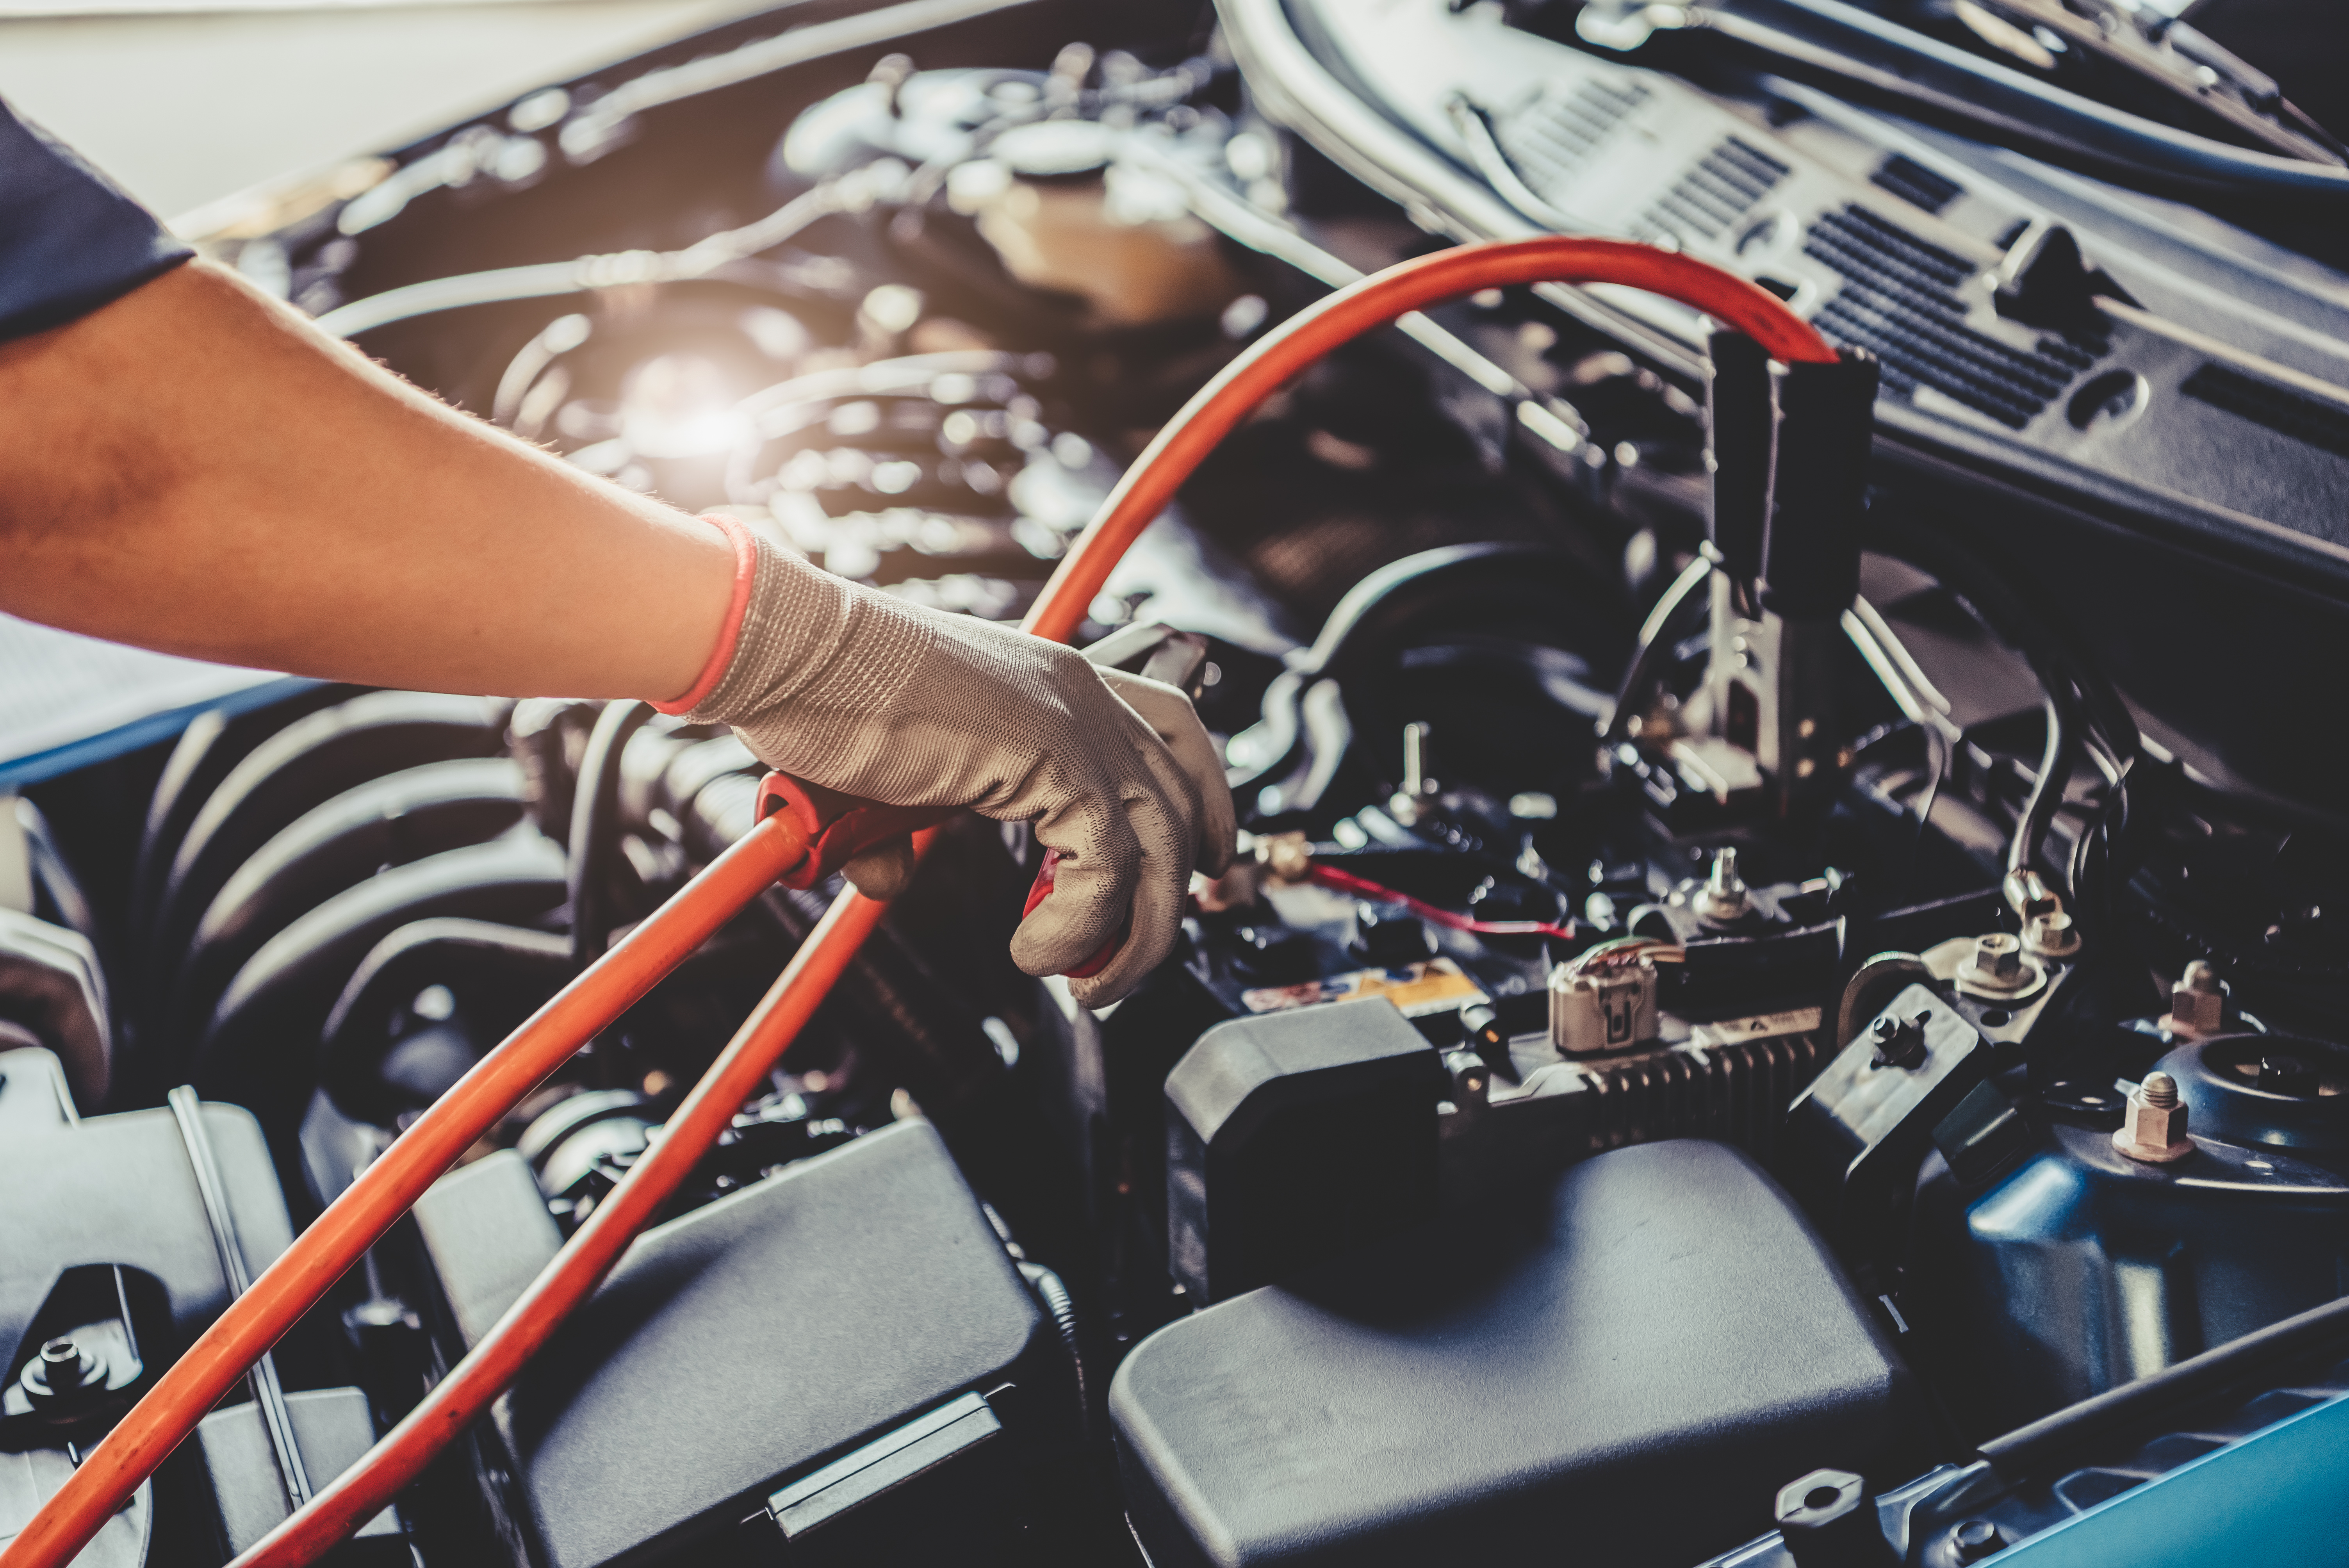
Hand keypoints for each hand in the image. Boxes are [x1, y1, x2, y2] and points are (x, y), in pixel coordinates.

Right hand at [667, 527, 1232, 1004]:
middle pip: (1185, 803)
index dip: (1205, 805)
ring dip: (1134, 935)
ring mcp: (1076, 723)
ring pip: (1162, 849)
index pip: (1177, 733)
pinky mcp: (1056, 760)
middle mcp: (1082, 693)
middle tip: (1126, 961)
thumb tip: (888, 877)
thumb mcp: (886, 775)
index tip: (1205, 867)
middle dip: (1176, 896)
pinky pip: (1107, 870)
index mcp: (1057, 681)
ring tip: (1083, 980)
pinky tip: (1033, 952)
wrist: (793, 652)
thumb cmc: (823, 693)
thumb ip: (905, 827)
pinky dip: (1078, 928)